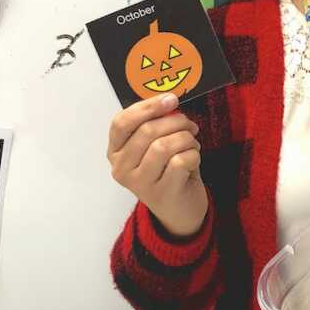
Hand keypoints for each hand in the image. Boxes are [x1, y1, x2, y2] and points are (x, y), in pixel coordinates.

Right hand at [107, 92, 207, 236]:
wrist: (180, 210)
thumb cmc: (168, 170)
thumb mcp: (156, 144)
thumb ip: (157, 123)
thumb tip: (170, 102)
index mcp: (115, 151)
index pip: (121, 122)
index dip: (148, 107)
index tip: (171, 99)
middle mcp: (121, 168)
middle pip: (147, 131)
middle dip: (176, 122)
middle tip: (191, 126)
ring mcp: (139, 183)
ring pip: (164, 146)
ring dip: (186, 139)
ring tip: (192, 145)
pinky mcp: (161, 193)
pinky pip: (180, 161)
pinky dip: (194, 155)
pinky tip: (194, 161)